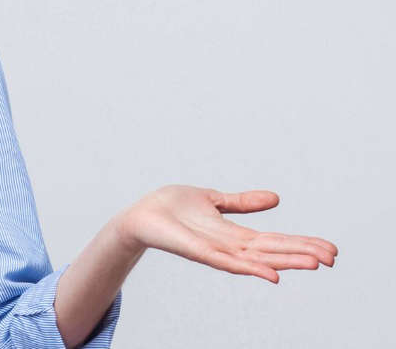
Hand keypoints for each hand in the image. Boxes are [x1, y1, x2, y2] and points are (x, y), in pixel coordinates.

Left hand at [114, 184, 337, 282]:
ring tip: (312, 264)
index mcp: (234, 234)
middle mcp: (228, 246)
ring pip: (256, 259)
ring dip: (284, 262)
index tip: (330, 248)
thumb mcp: (214, 200)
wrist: (140, 215)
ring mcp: (214, 251)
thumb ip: (242, 202)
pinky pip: (226, 262)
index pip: (275, 240)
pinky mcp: (197, 251)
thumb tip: (276, 198)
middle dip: (302, 254)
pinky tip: (271, 274)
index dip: (301, 243)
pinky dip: (249, 268)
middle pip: (272, 251)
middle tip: (333, 259)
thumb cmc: (172, 208)